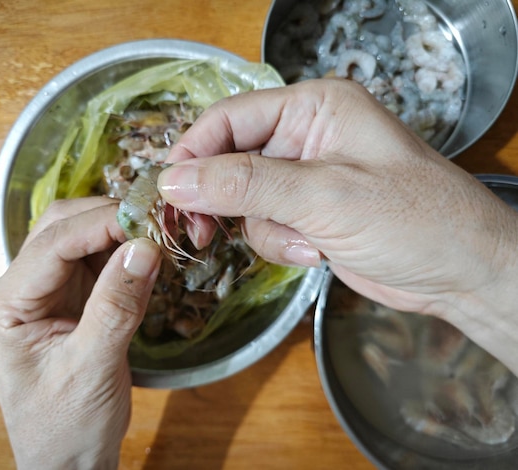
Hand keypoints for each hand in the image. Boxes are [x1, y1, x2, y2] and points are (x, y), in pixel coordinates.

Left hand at [0, 197, 160, 468]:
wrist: (68, 459)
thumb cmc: (67, 424)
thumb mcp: (93, 366)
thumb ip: (117, 306)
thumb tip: (145, 247)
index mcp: (6, 305)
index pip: (52, 244)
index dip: (100, 224)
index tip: (148, 220)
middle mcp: (18, 289)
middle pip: (60, 229)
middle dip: (108, 219)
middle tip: (157, 222)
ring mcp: (44, 291)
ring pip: (80, 238)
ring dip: (118, 232)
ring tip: (158, 234)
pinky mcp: (69, 298)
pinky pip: (96, 260)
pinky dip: (123, 252)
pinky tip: (147, 255)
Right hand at [160, 79, 517, 371]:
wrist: (462, 274)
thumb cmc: (414, 219)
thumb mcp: (324, 195)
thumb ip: (245, 185)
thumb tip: (174, 181)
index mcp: (314, 108)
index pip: (231, 119)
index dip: (194, 154)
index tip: (168, 193)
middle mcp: (306, 137)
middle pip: (231, 161)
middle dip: (221, 199)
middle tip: (199, 231)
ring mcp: (306, 179)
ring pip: (245, 201)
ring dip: (265, 229)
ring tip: (305, 242)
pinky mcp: (308, 215)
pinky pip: (266, 227)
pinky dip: (283, 245)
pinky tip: (318, 253)